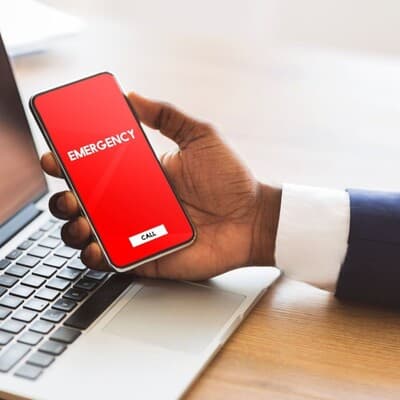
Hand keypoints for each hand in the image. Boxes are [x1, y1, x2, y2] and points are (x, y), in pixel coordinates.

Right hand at [41, 93, 280, 279]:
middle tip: (69, 194)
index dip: (70, 163)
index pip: (97, 169)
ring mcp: (138, 232)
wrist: (252, 218)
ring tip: (82, 221)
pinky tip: (95, 248)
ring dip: (75, 228)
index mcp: (142, 175)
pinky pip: (114, 261)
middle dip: (66, 199)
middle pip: (86, 203)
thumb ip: (167, 115)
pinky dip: (97, 258)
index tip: (56, 156)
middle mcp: (135, 203)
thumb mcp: (201, 137)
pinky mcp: (148, 257)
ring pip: (92, 233)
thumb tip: (132, 95)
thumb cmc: (231, 179)